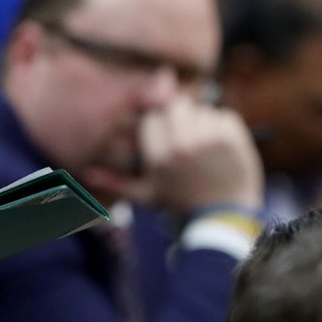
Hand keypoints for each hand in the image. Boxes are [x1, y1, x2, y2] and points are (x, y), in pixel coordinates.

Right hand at [91, 94, 262, 213]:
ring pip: (201, 109)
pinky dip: (223, 126)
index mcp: (158, 156)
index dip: (158, 124)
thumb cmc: (181, 204)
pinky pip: (224, 115)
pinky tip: (221, 146)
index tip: (166, 139)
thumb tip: (87, 174)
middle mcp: (182, 144)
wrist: (226, 217)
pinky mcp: (234, 138)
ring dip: (202, 122)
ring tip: (205, 146)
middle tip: (186, 136)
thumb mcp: (145, 195)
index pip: (152, 116)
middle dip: (180, 116)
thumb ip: (115, 182)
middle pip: (176, 104)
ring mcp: (210, 140)